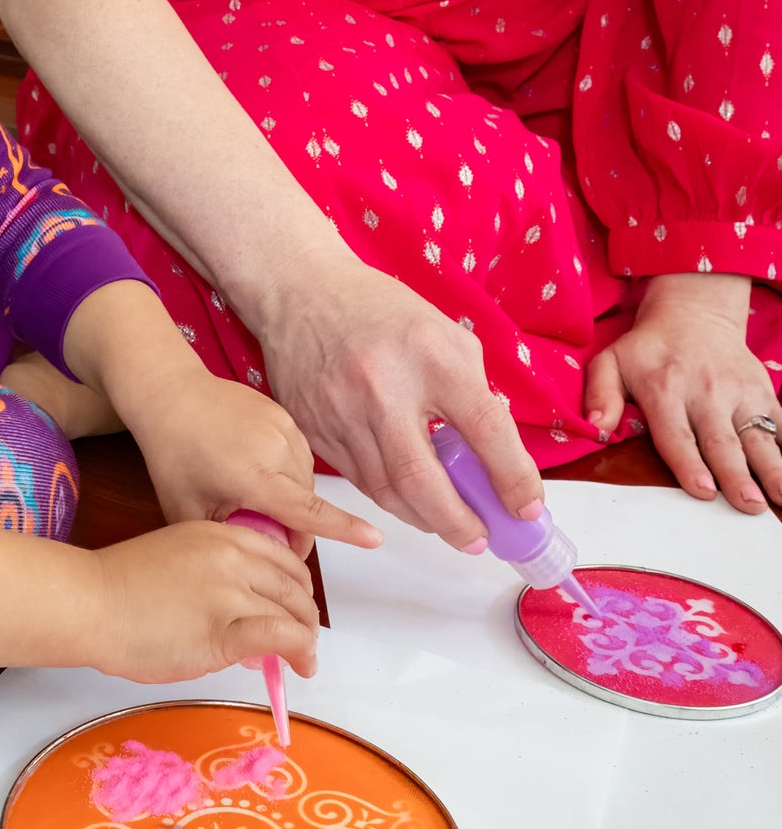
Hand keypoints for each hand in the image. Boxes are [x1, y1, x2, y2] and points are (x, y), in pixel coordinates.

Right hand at [91, 517, 320, 681]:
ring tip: (301, 659)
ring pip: (294, 613)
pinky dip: (299, 653)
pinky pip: (280, 637)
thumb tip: (242, 609)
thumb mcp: (177, 558)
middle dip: (305, 616)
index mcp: (221, 534)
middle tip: (301, 639)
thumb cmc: (118, 587)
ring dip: (306, 638)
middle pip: (295, 586)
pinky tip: (299, 667)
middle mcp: (233, 556)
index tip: (295, 607)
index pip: (283, 557)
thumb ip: (214, 574)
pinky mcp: (226, 629)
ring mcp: (231, 591)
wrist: (89, 603)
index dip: (297, 586)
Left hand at [124, 363, 383, 556]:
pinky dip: (288, 472)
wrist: (172, 394)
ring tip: (253, 498)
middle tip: (264, 536)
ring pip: (305, 480)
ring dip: (292, 498)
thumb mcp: (188, 510)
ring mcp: (284, 429)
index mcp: (255, 477)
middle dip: (294, 527)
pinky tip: (255, 470)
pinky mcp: (285, 415)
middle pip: (307, 503)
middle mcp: (278, 451)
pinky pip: (299, 455)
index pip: (310, 512)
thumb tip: (263, 561)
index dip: (344, 528)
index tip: (375, 539)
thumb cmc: (173, 454)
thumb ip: (229, 538)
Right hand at [260, 257, 543, 549]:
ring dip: (423, 518)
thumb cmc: (381, 310)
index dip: (513, 478)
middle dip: (458, 523)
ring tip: (446, 524)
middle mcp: (383, 387)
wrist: (301, 289)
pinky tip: (407, 498)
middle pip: (423, 479)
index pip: (485, 429)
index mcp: (431, 356)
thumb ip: (471, 391)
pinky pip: (356, 480)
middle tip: (479, 539)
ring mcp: (341, 410)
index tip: (526, 509)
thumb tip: (493, 455)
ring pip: (385, 491)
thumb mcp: (445, 334)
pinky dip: (389, 497)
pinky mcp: (313, 428)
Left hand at [586, 272, 780, 512]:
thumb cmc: (649, 350)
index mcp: (665, 389)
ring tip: (778, 498)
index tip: (703, 490)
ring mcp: (741, 392)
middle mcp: (707, 392)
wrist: (694, 314)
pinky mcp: (764, 393)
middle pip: (722, 442)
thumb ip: (600, 394)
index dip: (689, 463)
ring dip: (771, 469)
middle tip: (749, 505)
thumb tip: (595, 428)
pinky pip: (780, 425)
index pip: (677, 434)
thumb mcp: (611, 362)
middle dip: (737, 475)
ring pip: (758, 437)